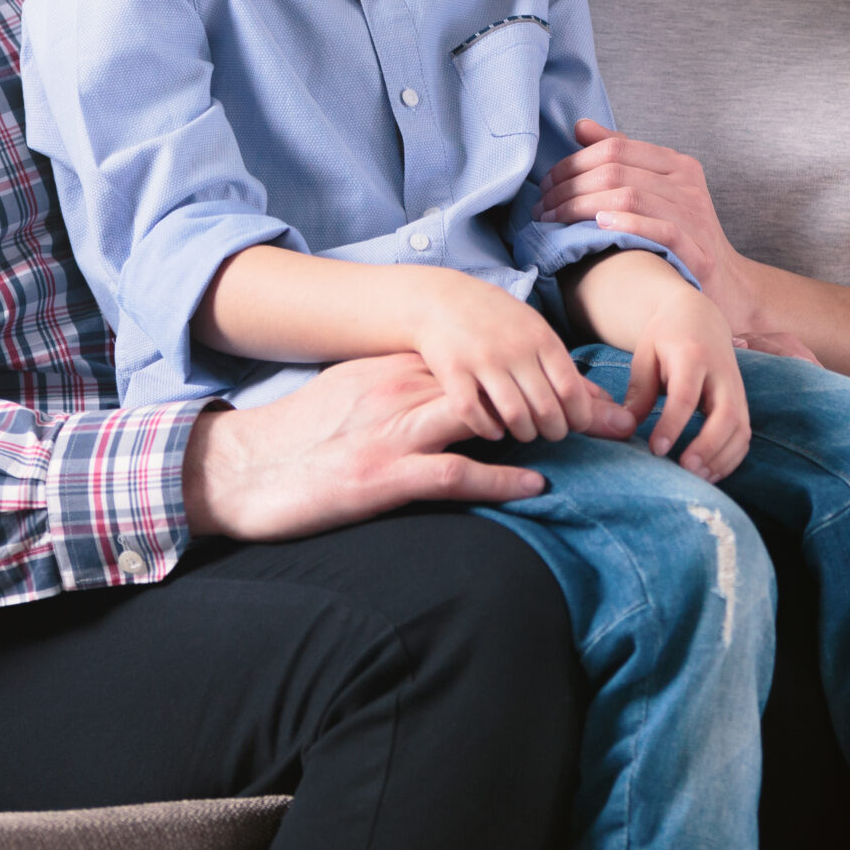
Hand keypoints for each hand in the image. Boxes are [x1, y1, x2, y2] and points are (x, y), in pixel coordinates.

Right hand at [180, 353, 607, 539]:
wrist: (239, 470)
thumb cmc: (297, 439)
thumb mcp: (353, 397)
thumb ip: (401, 391)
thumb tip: (452, 396)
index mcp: (395, 372)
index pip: (480, 364)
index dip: (536, 372)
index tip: (583, 383)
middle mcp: (401, 393)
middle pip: (497, 385)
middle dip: (556, 396)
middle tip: (610, 410)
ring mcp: (393, 434)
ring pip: (486, 420)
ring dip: (543, 430)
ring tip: (590, 441)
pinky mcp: (383, 477)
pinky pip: (454, 474)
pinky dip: (499, 477)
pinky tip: (535, 484)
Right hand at [413, 269, 626, 443]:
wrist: (442, 299)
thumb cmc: (498, 321)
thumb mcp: (537, 333)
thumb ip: (567, 370)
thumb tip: (608, 404)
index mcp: (540, 338)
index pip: (571, 390)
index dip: (579, 417)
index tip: (575, 425)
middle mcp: (514, 349)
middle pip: (546, 408)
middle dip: (554, 430)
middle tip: (550, 433)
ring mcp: (482, 361)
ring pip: (514, 416)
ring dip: (524, 433)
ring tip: (525, 432)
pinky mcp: (452, 372)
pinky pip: (475, 415)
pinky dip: (488, 430)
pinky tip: (494, 430)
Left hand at [538, 120, 820, 364]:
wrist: (728, 289)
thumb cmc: (681, 240)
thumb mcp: (655, 193)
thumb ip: (621, 160)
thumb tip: (581, 127)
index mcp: (677, 165)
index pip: (616, 147)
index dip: (573, 163)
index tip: (546, 186)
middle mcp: (688, 185)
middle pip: (617, 170)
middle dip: (569, 188)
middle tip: (542, 208)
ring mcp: (696, 217)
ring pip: (631, 196)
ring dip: (582, 208)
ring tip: (554, 222)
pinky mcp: (700, 252)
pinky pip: (661, 230)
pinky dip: (626, 224)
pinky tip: (598, 228)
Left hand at [621, 288, 751, 480]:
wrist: (699, 317)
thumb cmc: (666, 337)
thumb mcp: (646, 354)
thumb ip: (640, 390)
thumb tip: (627, 427)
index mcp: (693, 355)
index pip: (686, 396)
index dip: (673, 425)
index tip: (656, 450)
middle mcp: (722, 373)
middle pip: (726, 415)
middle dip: (708, 447)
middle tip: (685, 470)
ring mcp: (736, 388)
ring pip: (740, 428)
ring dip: (721, 458)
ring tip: (696, 478)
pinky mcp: (742, 402)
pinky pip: (744, 435)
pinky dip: (731, 457)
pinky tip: (709, 473)